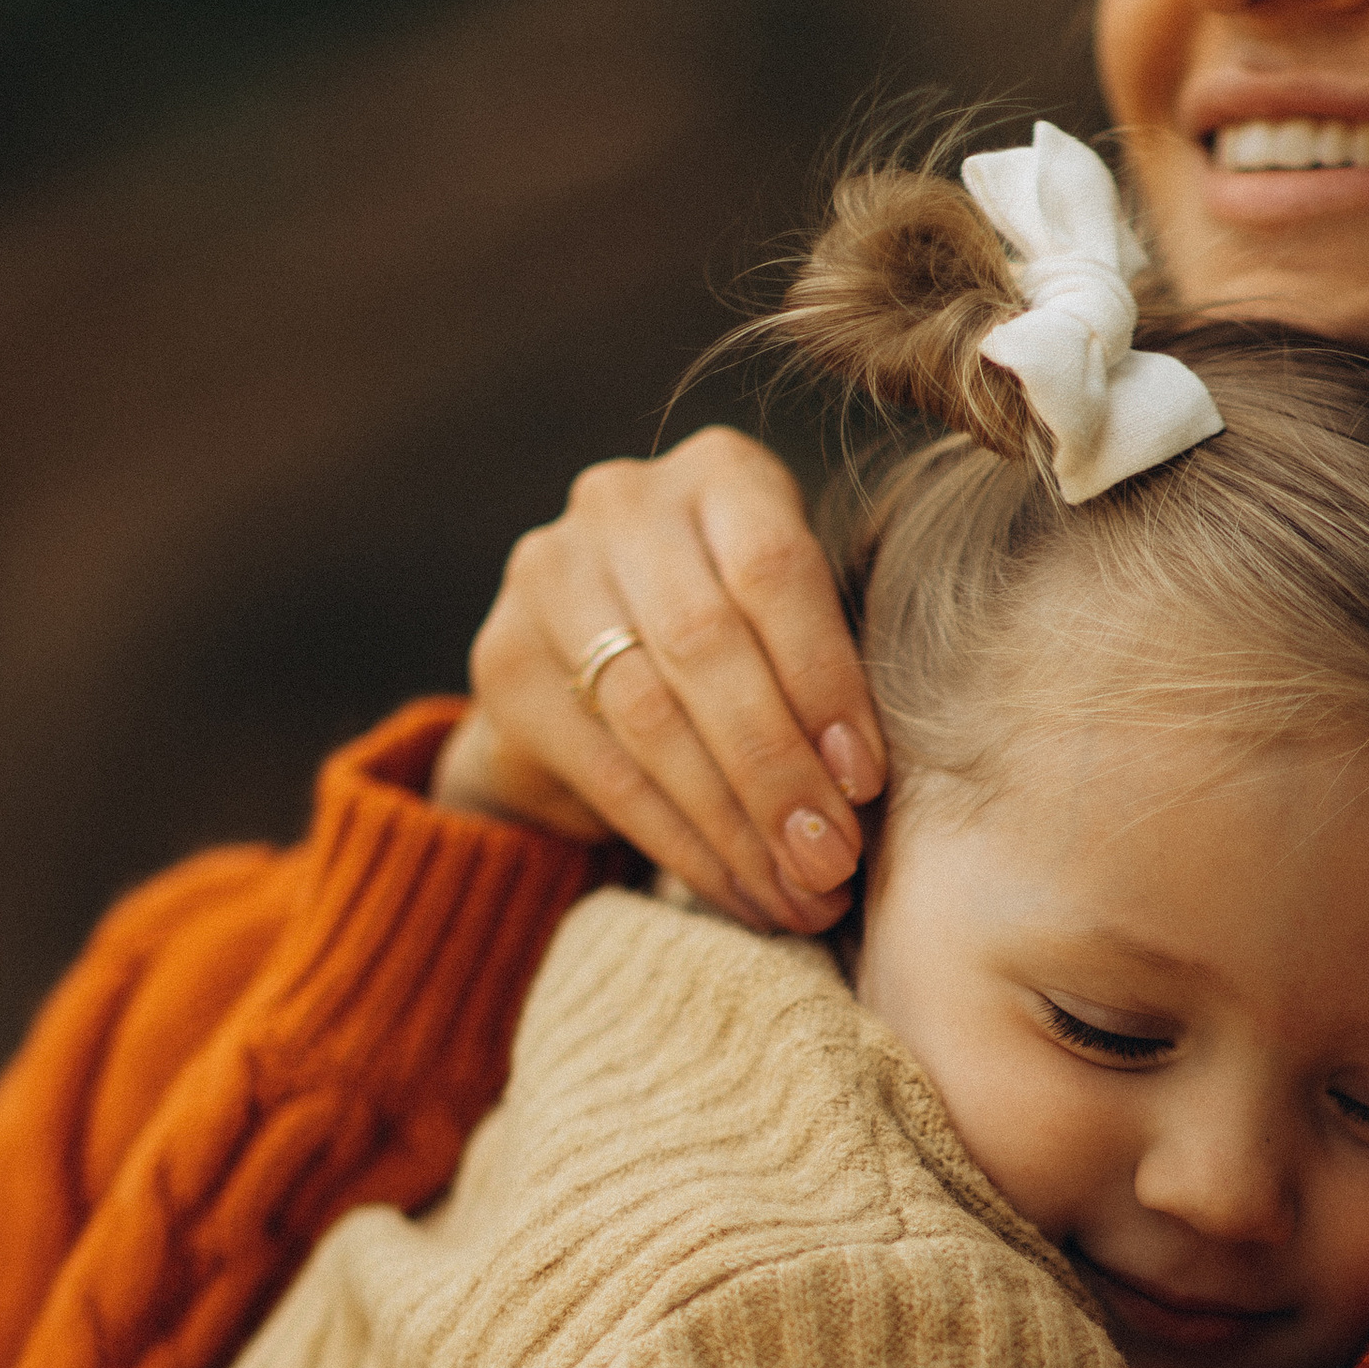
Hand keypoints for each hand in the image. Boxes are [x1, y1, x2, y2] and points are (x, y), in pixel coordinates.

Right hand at [434, 428, 886, 931]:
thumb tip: (865, 795)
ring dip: (734, 824)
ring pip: (652, 718)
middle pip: (706, 647)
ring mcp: (549, 575)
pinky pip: (608, 774)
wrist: (593, 665)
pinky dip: (684, 845)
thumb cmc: (745, 643)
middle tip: (831, 860)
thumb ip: (828, 674)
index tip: (865, 785)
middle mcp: (623, 504)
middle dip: (778, 771)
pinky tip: (739, 892)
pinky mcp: (503, 661)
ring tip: (795, 894)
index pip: (774, 569)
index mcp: (721, 473)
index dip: (824, 682)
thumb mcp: (795, 627)